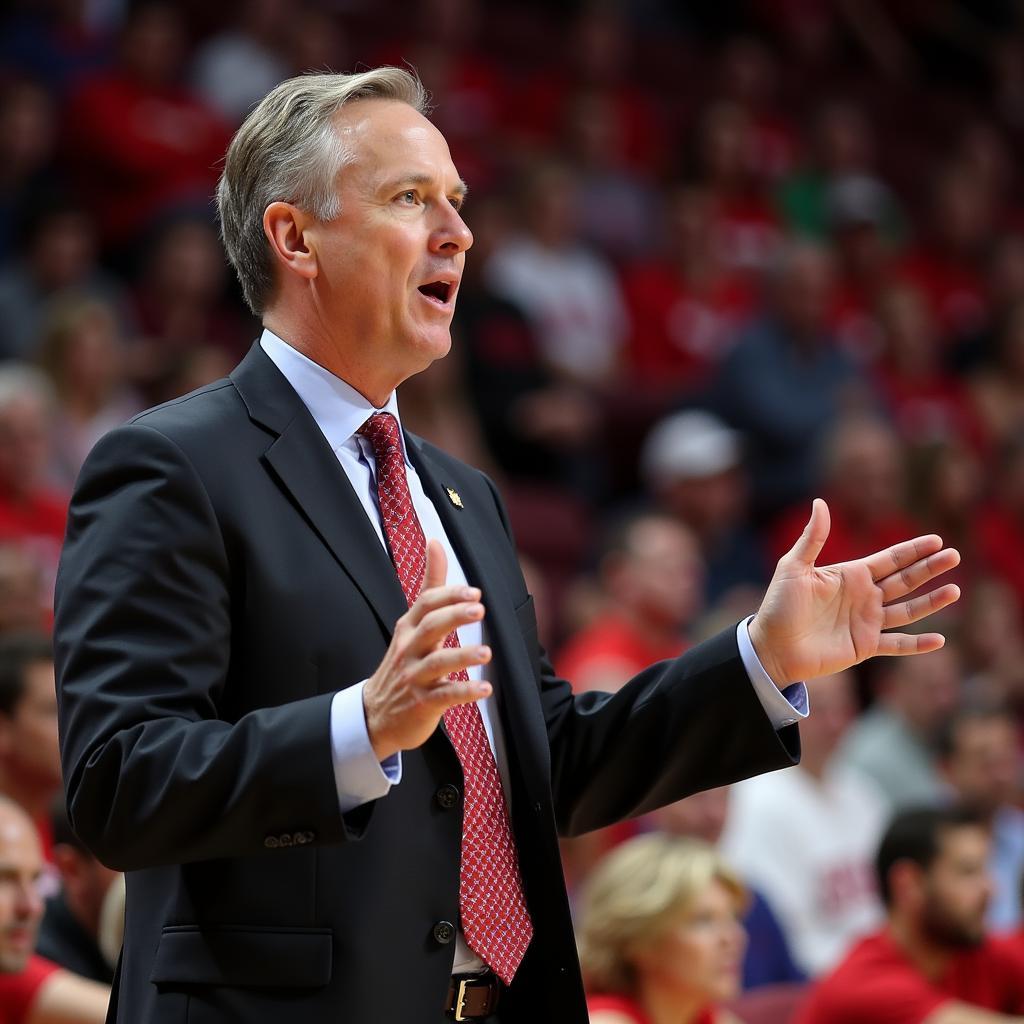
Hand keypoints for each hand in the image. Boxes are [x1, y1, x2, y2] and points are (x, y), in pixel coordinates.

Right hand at [363, 540, 491, 760]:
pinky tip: (485, 689)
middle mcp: (409, 650)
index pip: (426, 604)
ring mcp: (414, 677)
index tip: (474, 592)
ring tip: (487, 652)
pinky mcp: (422, 704)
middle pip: (430, 627)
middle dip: (454, 616)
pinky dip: (464, 692)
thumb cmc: (403, 662)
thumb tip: (435, 542)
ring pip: (437, 663)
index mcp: (408, 628)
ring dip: (463, 656)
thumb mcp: (412, 623)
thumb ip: (430, 585)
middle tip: (480, 610)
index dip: (449, 596)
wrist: (375, 714)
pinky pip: (444, 696)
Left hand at [748, 498, 960, 687]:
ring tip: (955, 591)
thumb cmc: (779, 605)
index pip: (889, 560)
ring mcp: (866, 622)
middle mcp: (863, 597)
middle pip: (904, 580)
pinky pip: (897, 645)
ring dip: (931, 602)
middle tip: (954, 556)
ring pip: (907, 610)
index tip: (937, 541)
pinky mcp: (864, 646)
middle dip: (929, 569)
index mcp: (850, 575)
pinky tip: (939, 640)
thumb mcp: (794, 567)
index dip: (912, 550)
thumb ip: (813, 538)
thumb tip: (821, 502)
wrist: (771, 646)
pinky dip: (918, 644)